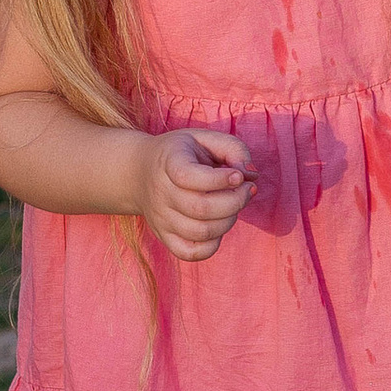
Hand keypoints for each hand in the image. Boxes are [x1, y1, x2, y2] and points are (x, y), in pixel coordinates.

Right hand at [134, 124, 254, 261]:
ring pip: (200, 232)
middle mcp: (161, 193)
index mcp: (169, 163)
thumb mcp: (205, 138)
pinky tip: (220, 225)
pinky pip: (190, 253)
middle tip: (247, 189)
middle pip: (201, 208)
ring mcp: (161, 218)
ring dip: (229, 221)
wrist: (140, 172)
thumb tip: (251, 175)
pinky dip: (213, 245)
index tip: (239, 176)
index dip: (220, 180)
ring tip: (234, 205)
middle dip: (236, 201)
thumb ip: (233, 149)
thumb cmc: (182, 154)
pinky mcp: (164, 236)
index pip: (189, 177)